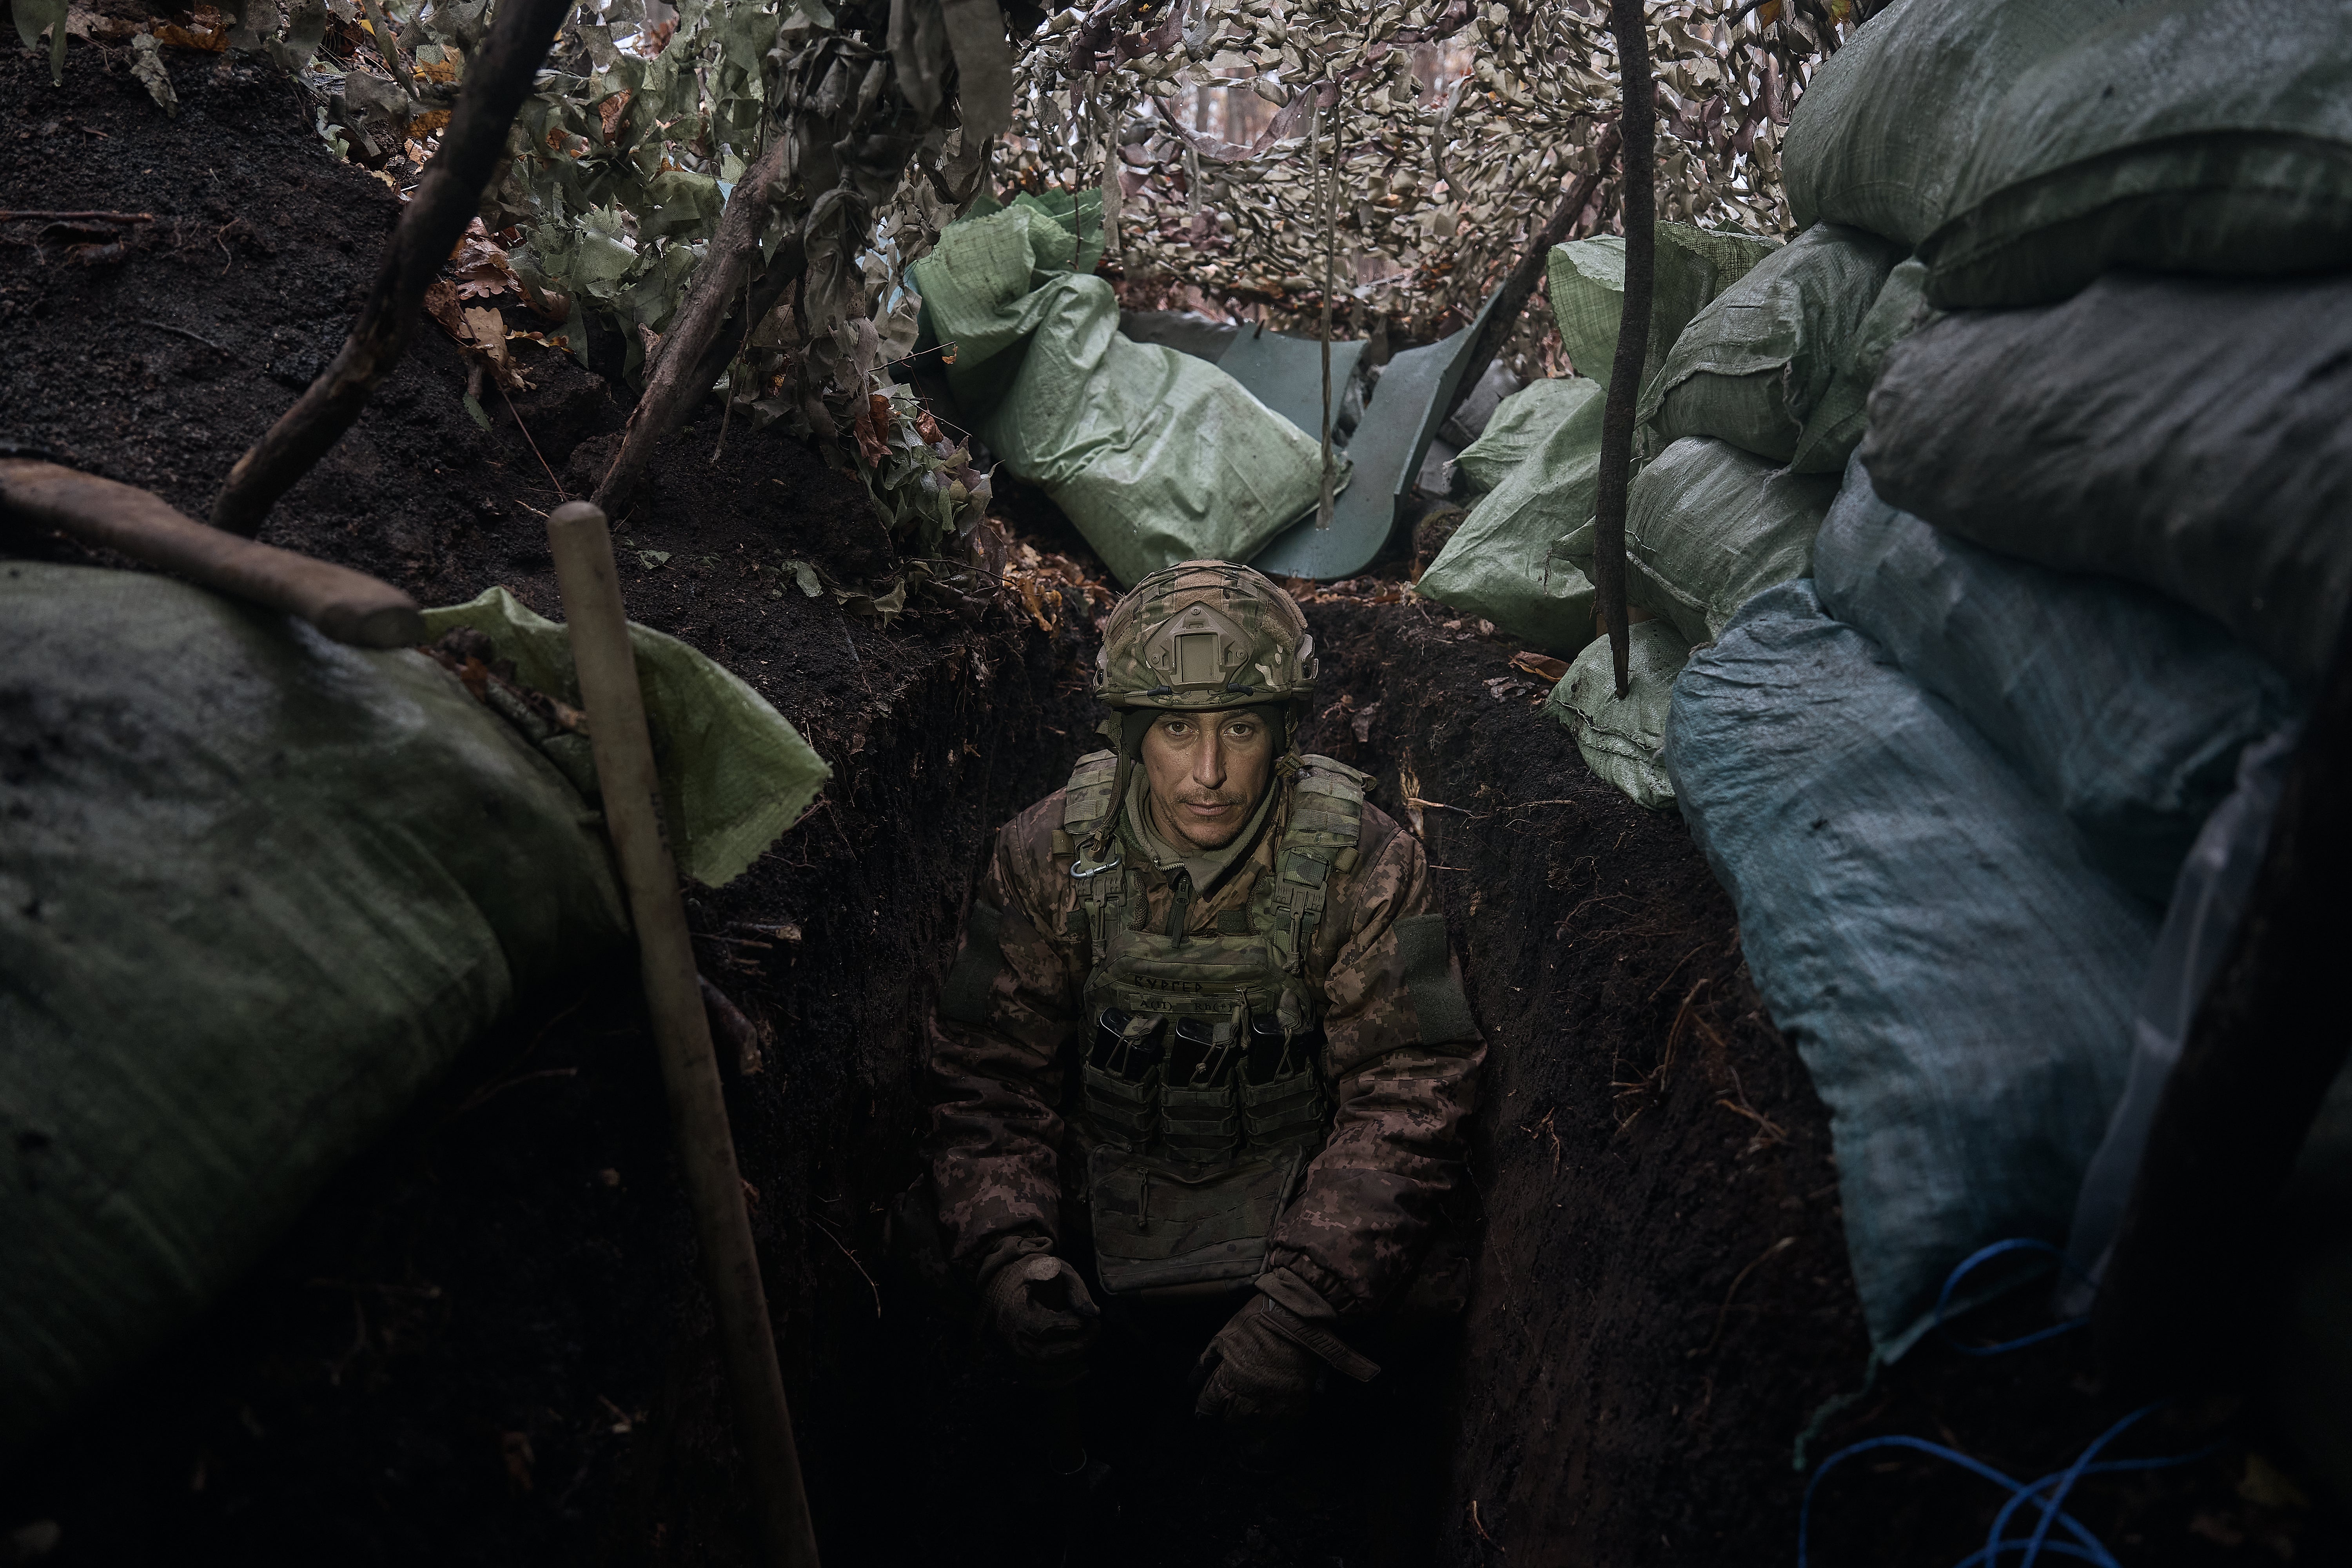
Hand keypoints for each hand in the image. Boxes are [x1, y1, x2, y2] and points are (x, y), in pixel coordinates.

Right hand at [982, 1255, 1100, 1382]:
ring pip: (1042, 1372)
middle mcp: (1010, 1336)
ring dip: (1071, 1365)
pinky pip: (1037, 1381)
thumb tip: (1092, 1312)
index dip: (1072, 1326)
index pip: (1045, 1327)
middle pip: (1045, 1355)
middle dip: (1077, 1346)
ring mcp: (1011, 1352)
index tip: (1090, 1318)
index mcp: (1015, 1311)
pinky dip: (1060, 1381)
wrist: (999, 1283)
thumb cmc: (1028, 1273)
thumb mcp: (1051, 1267)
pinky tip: (1081, 1371)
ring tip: (1089, 1344)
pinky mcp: (1015, 1361)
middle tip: (1094, 1329)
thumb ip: (1073, 1287)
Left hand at [1191, 1297, 1322, 1433]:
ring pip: (1253, 1429)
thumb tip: (1193, 1379)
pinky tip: (1271, 1411)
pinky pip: (1279, 1426)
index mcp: (1228, 1380)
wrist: (1298, 1318)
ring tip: (1249, 1412)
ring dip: (1248, 1422)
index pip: (1207, 1406)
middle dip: (1225, 1416)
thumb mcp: (1225, 1334)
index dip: (1205, 1407)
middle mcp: (1248, 1399)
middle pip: (1229, 1422)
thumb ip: (1207, 1359)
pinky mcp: (1294, 1408)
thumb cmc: (1260, 1321)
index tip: (1208, 1407)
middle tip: (1229, 1408)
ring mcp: (1273, 1407)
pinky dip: (1273, 1422)